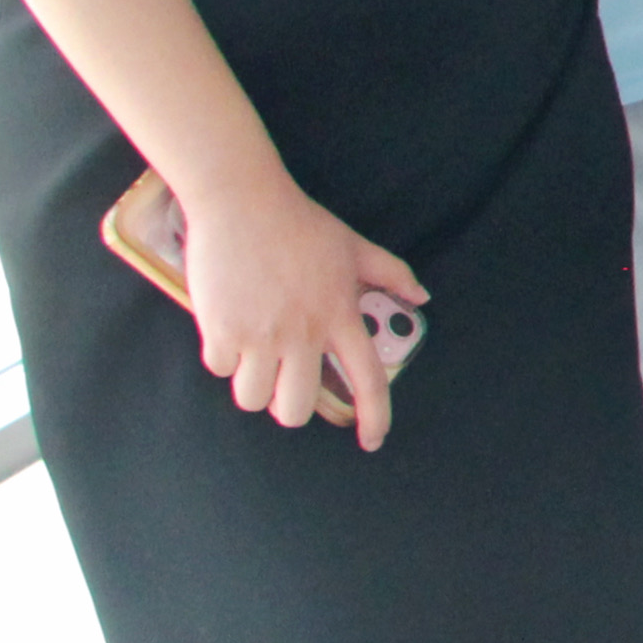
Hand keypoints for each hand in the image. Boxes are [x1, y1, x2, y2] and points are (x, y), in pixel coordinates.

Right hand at [178, 171, 425, 452]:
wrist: (243, 202)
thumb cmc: (300, 224)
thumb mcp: (354, 246)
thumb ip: (391, 273)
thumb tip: (422, 298)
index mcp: (340, 315)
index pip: (367, 378)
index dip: (373, 415)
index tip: (372, 441)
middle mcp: (303, 332)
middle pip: (296, 409)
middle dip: (289, 406)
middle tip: (285, 380)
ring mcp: (262, 334)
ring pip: (254, 399)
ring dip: (253, 384)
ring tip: (254, 353)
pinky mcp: (222, 330)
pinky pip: (220, 370)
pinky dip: (223, 357)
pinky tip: (228, 326)